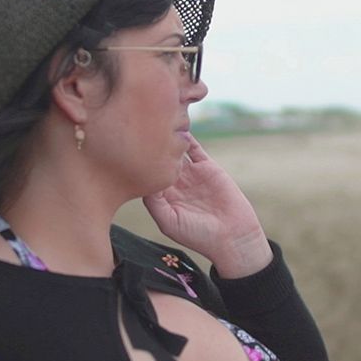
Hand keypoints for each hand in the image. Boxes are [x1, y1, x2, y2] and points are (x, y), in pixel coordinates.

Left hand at [143, 133, 272, 277]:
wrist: (232, 236)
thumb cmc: (198, 235)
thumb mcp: (168, 222)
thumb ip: (154, 202)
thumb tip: (143, 179)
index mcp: (163, 197)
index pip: (146, 174)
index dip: (137, 163)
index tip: (128, 151)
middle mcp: (175, 184)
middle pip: (158, 160)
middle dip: (149, 148)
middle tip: (138, 132)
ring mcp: (191, 174)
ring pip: (175, 152)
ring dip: (168, 140)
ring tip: (156, 125)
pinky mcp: (208, 167)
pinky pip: (195, 149)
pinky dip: (188, 138)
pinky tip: (180, 127)